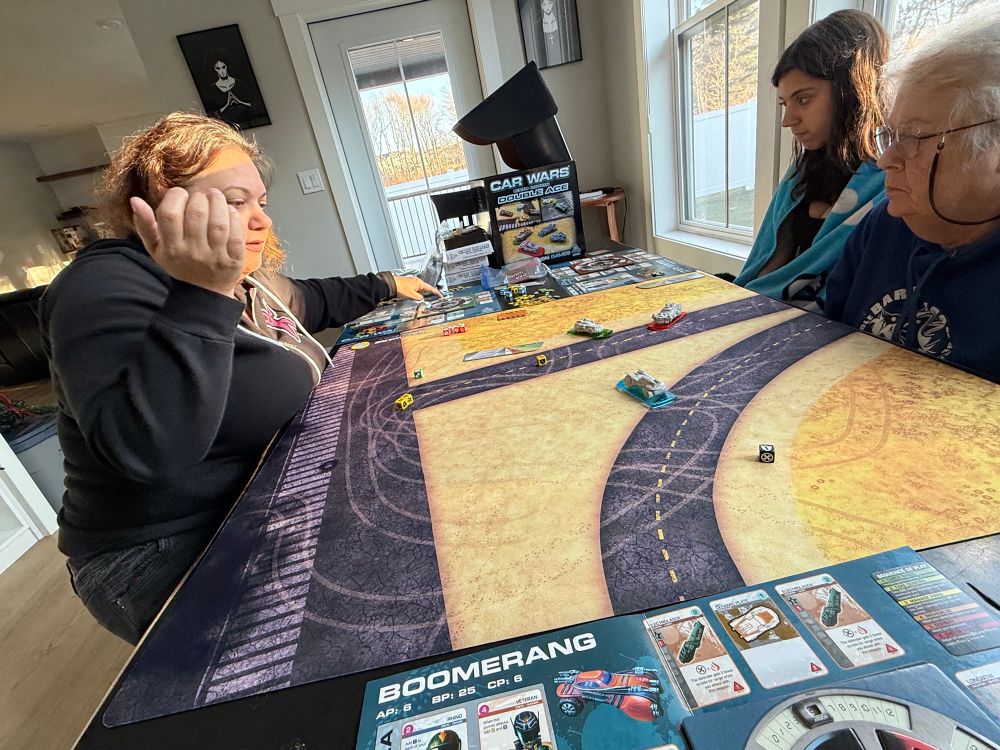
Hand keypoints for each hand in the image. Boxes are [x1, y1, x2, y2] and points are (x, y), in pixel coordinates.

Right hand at [130, 187, 244, 296]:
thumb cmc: (178, 264)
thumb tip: (135, 200)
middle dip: (199, 197)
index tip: (181, 195)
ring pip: (218, 222)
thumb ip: (145, 225)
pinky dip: (233, 217)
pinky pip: (236, 233)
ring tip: (215, 196)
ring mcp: (215, 257)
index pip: (170, 214)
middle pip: (197, 213)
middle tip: (200, 197)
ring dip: (218, 202)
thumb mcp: (156, 248)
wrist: (203, 293)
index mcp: (171, 248)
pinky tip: (228, 211)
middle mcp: (192, 253)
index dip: (176, 196)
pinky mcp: (234, 261)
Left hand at [394, 275, 442, 300]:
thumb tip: (422, 299)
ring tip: (416, 298)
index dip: (437, 293)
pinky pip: (415, 289)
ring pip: (419, 289)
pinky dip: (415, 293)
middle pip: (425, 289)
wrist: (390, 284)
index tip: (441, 296)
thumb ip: (419, 298)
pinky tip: (411, 296)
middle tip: (429, 299)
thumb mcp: (412, 296)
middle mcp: (417, 281)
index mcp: (420, 283)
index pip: (431, 288)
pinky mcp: (408, 283)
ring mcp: (412, 281)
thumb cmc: (400, 288)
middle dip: (427, 294)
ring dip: (419, 294)